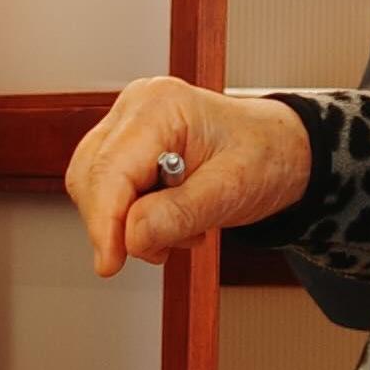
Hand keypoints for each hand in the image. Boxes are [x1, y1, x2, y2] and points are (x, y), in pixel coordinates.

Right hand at [64, 79, 310, 280]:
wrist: (276, 151)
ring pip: (93, 188)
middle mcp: (135, 109)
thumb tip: (132, 237)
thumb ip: (180, 214)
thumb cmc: (263, 156)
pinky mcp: (125, 147)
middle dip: (119, 225)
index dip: (105, 222)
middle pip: (92, 179)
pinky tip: (168, 217)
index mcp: (160, 106)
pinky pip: (107, 191)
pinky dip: (132, 218)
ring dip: (128, 224)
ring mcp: (126, 126)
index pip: (111, 170)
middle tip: (165, 246)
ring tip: (180, 226)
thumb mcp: (232, 189)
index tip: (111, 263)